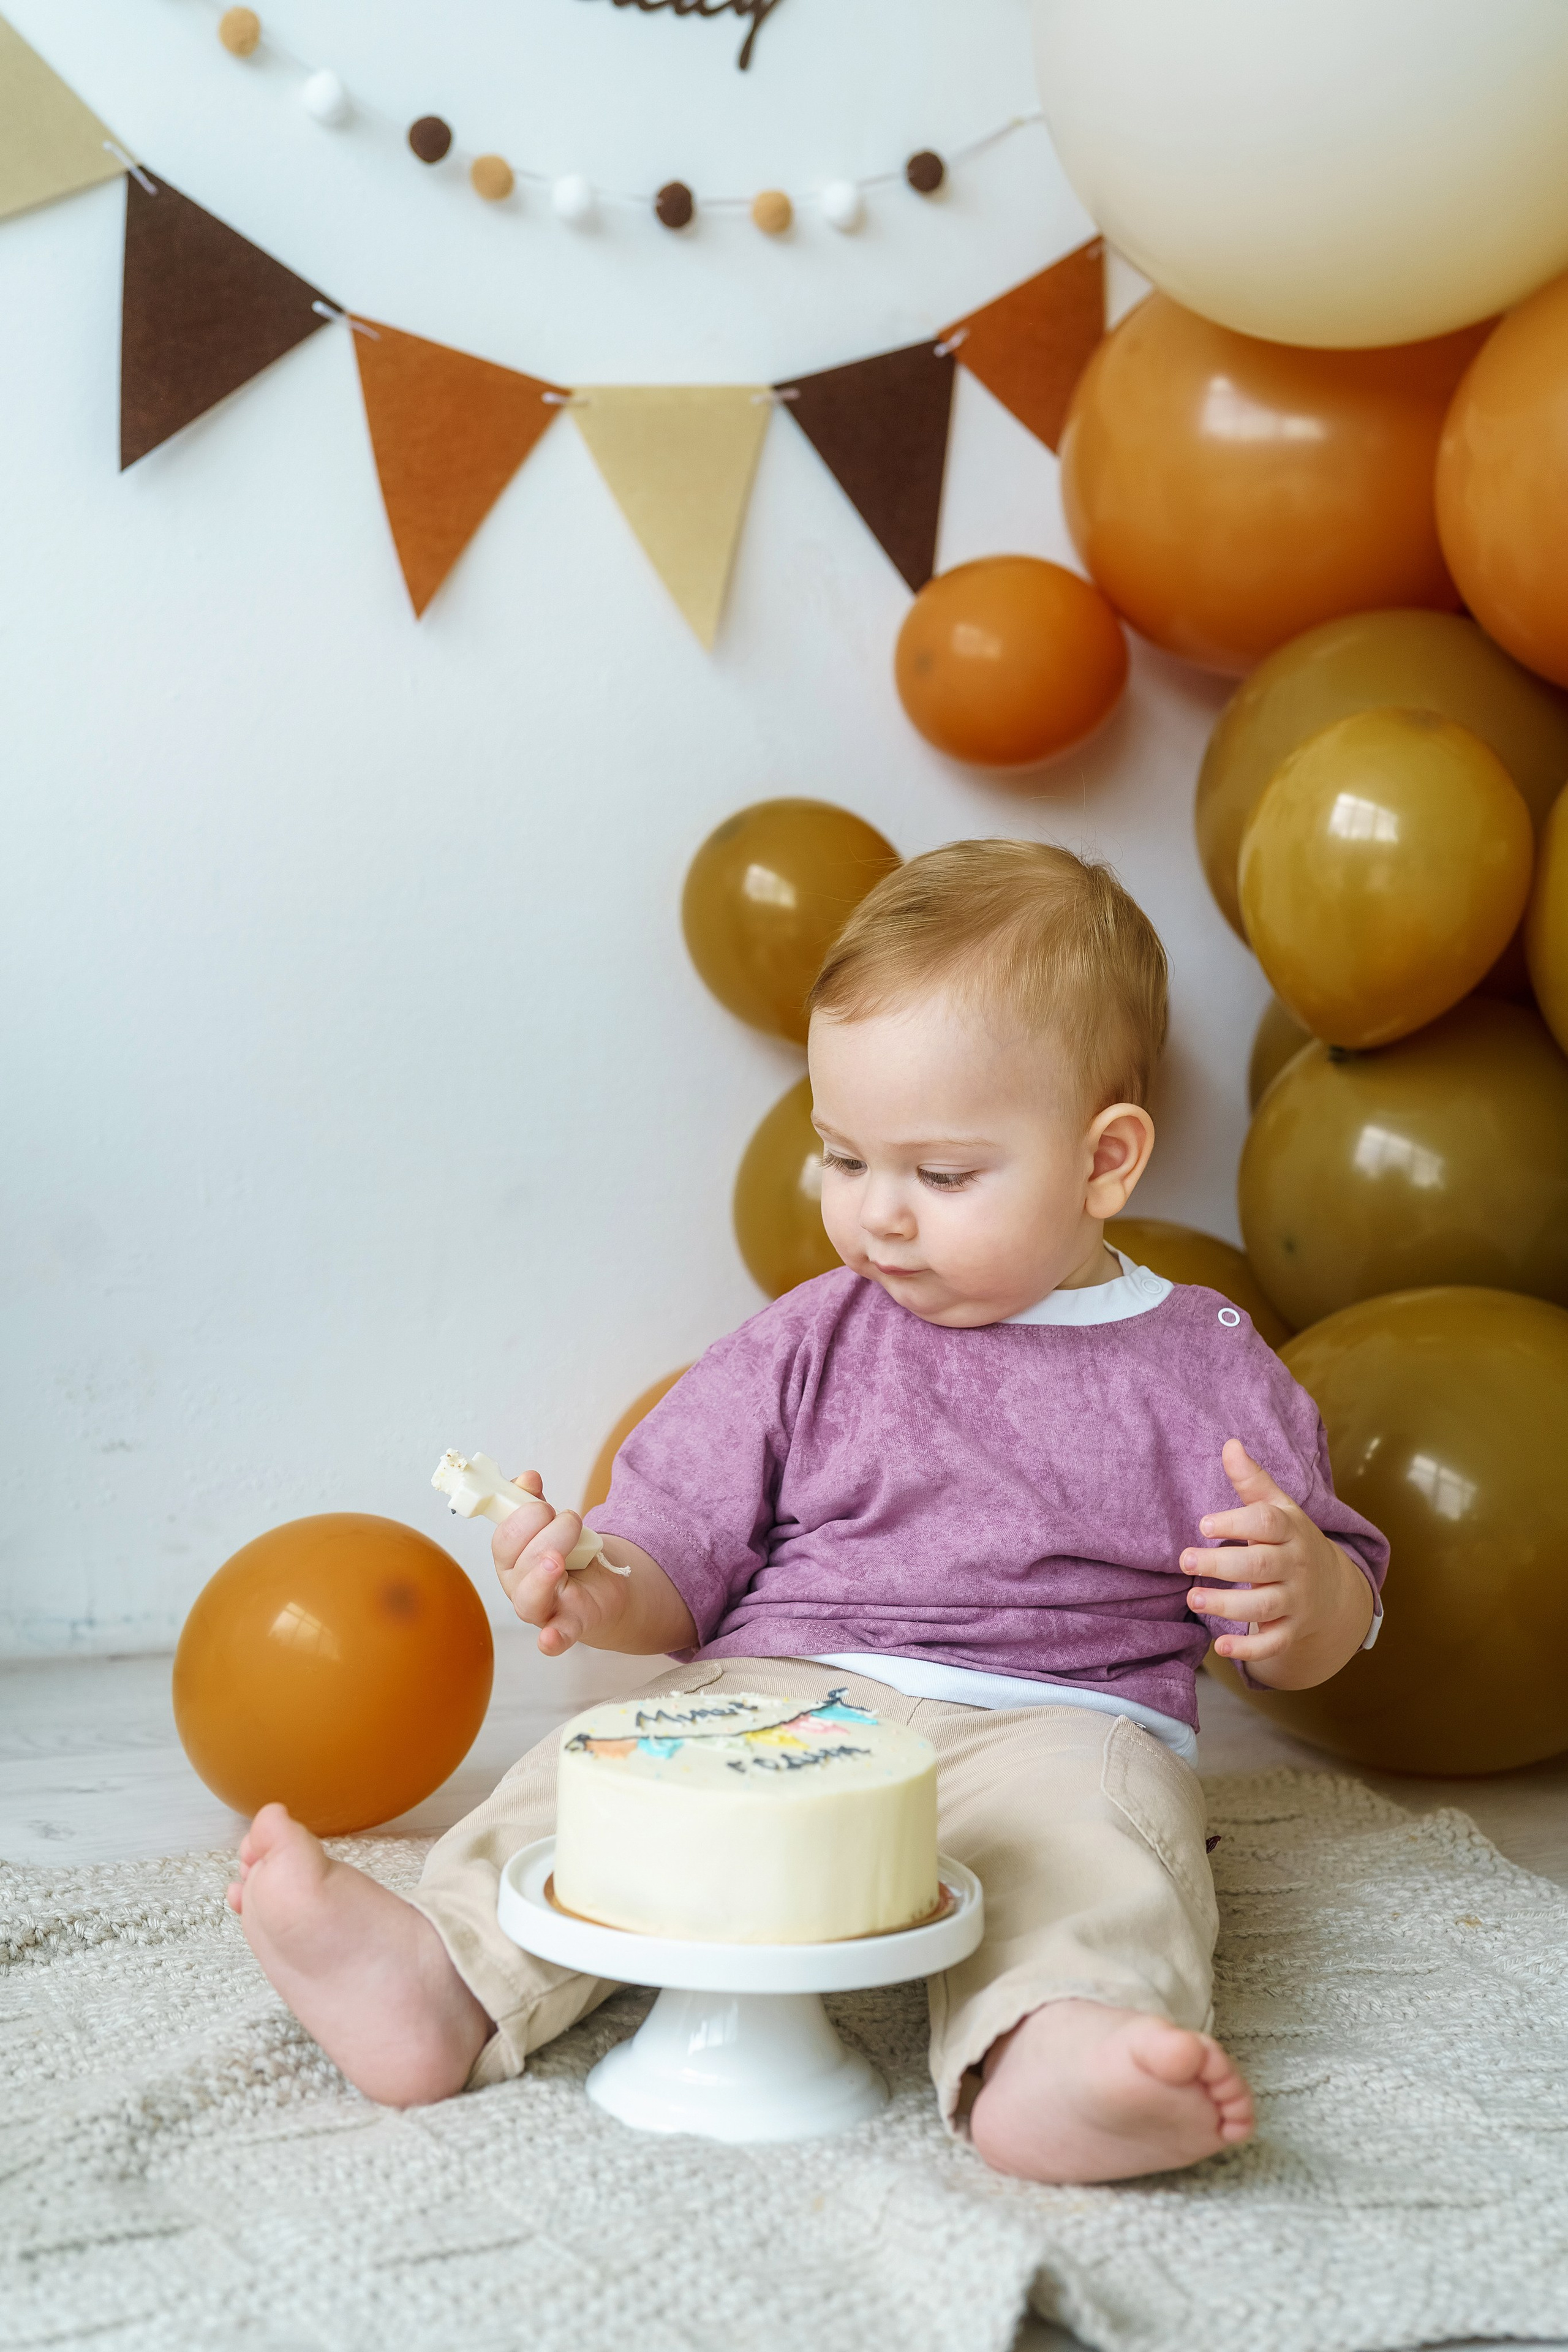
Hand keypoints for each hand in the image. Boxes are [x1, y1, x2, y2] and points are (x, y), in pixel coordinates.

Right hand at [492, 1471, 630, 1657]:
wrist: (604, 1587)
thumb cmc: (570, 1554)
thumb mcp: (551, 1523)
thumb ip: (534, 1501)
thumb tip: (526, 1478)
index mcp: (511, 1559)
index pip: (503, 1540)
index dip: (521, 1518)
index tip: (543, 1503)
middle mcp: (520, 1586)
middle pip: (519, 1565)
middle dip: (546, 1537)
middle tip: (570, 1520)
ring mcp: (543, 1609)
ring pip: (529, 1598)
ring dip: (542, 1574)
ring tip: (558, 1558)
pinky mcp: (570, 1625)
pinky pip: (557, 1635)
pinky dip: (552, 1639)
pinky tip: (549, 1639)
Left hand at [1181, 1439, 1374, 1690]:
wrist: (1334, 1588)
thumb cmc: (1291, 1539)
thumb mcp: (1279, 1508)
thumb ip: (1252, 1481)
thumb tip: (1229, 1443)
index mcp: (1290, 1530)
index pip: (1266, 1523)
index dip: (1236, 1522)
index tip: (1204, 1523)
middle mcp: (1295, 1565)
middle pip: (1259, 1565)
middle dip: (1222, 1564)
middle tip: (1185, 1560)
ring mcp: (1296, 1600)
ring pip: (1264, 1606)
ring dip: (1227, 1606)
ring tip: (1193, 1599)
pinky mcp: (1292, 1630)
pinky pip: (1274, 1644)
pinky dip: (1249, 1650)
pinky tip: (1220, 1648)